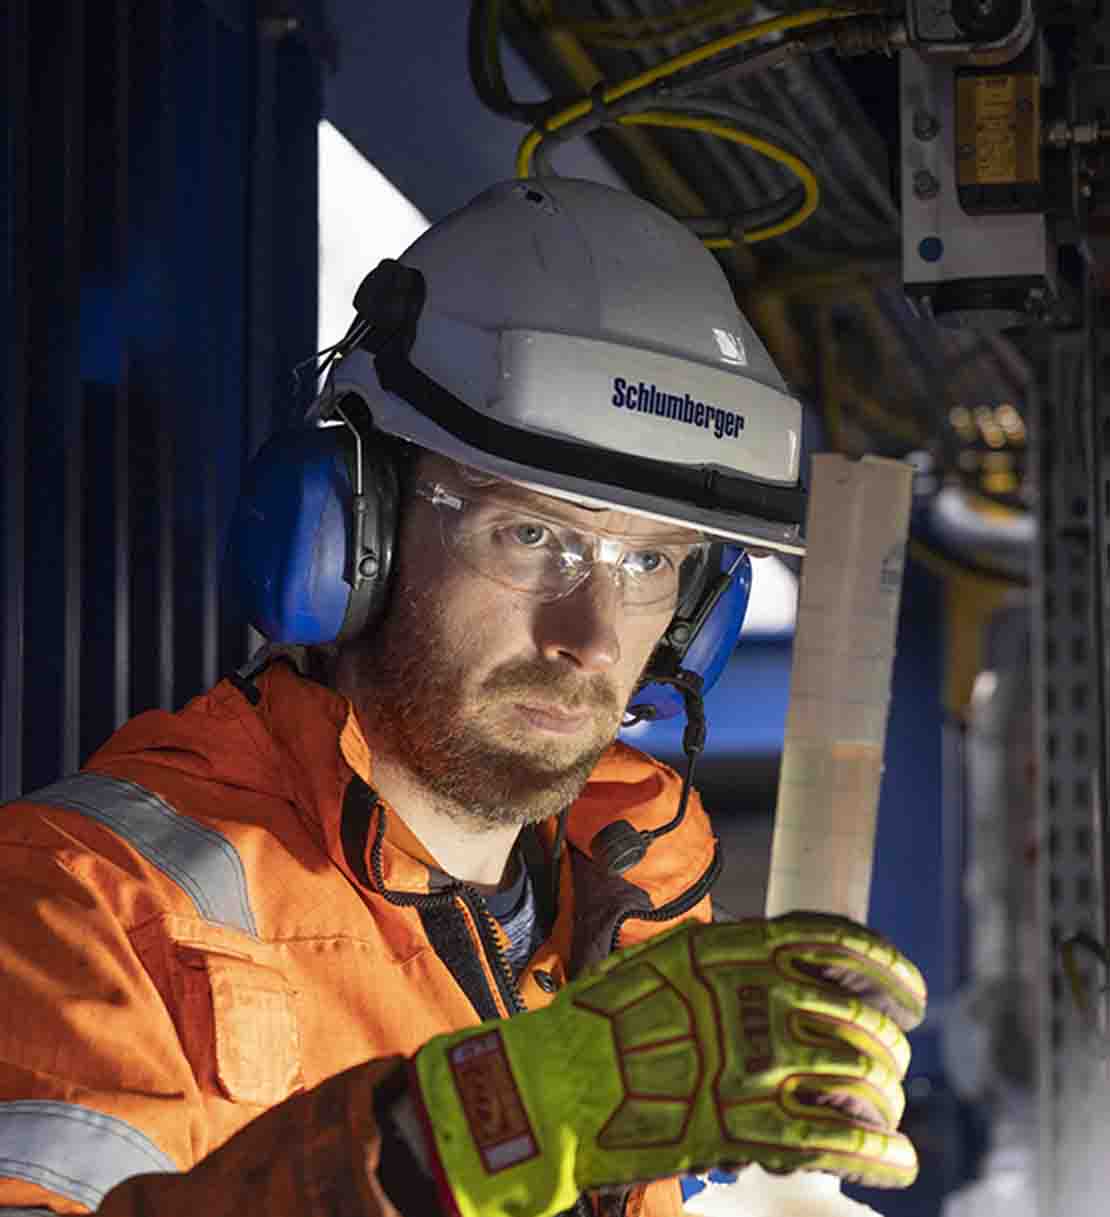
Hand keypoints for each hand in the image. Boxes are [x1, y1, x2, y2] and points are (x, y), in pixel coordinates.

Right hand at [410, 914, 925, 1216]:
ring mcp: (759, 1068)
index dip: (890, 970)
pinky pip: (840, 1143)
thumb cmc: (606, 1018)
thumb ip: (734, 959)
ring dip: (886, 1101)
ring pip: (861, 1083)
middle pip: (862, 1022)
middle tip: (889, 1063)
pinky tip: (900, 1163)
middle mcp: (761, 1002)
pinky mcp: (751, 1131)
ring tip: (886, 1112)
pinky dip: (882, 1155)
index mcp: (742, 952)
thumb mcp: (670, 960)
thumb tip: (787, 968)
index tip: (911, 995)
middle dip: (889, 1047)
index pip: (842, 946)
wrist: (559, 1083)